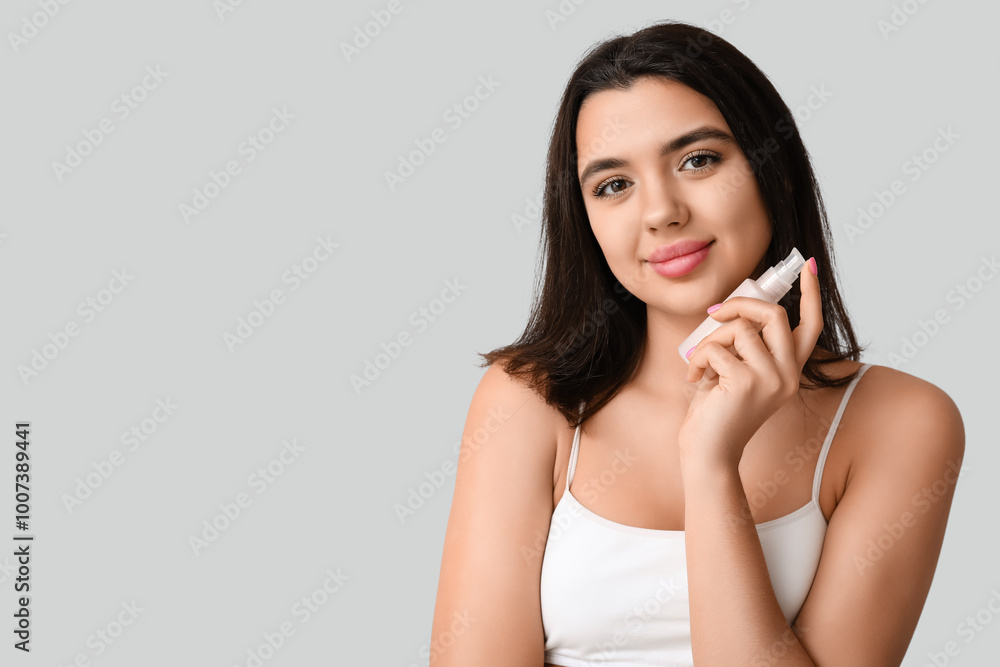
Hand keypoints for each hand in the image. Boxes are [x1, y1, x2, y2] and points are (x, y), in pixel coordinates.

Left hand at [678, 256, 822, 470]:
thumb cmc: (717, 412)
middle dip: (739, 304)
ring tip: (700, 363)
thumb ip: (745, 344)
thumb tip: (736, 309)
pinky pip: (716, 348)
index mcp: (789, 370)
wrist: (708, 453)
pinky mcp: (746, 383)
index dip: (811, 294)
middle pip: (774, 314)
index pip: (811, 325)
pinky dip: (698, 359)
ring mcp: (771, 379)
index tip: (809, 266)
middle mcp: (788, 375)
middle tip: (714, 313)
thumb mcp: (736, 370)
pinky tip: (695, 378)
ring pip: (740, 329)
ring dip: (710, 340)